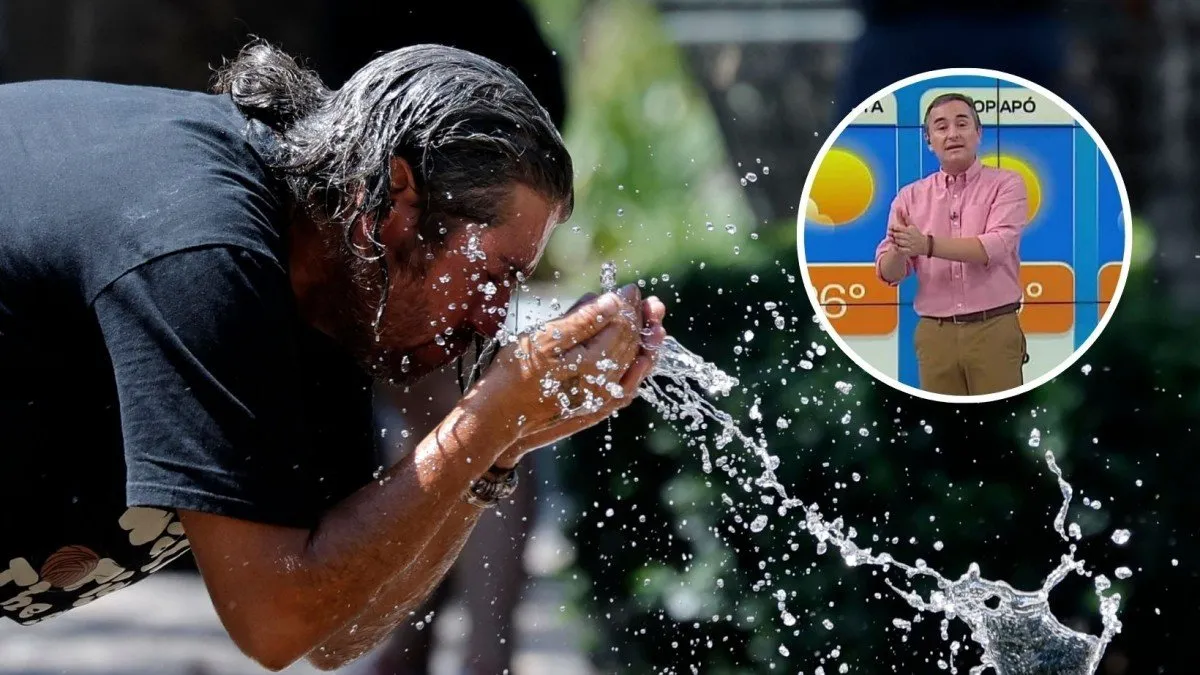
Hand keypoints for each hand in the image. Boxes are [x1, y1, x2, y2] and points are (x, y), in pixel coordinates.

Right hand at [464, 284, 663, 465]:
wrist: (499, 417)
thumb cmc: (514, 373)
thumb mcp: (543, 340)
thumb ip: (580, 321)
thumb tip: (612, 301)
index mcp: (592, 362)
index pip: (620, 326)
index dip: (627, 304)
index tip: (630, 287)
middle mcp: (603, 384)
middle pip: (629, 344)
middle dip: (639, 318)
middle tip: (643, 298)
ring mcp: (602, 399)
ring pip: (632, 364)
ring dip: (645, 341)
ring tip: (656, 322)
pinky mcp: (596, 409)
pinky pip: (627, 387)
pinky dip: (638, 370)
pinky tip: (643, 361)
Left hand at [888, 213, 927, 256]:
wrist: (925, 244)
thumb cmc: (917, 234)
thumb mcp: (912, 226)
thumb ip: (905, 218)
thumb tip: (900, 209)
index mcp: (909, 230)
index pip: (897, 228)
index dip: (893, 228)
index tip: (892, 228)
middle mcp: (909, 237)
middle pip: (896, 235)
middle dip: (893, 235)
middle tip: (892, 235)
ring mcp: (909, 244)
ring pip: (897, 242)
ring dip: (895, 241)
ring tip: (896, 240)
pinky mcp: (909, 251)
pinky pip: (899, 249)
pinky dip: (896, 248)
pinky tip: (896, 246)